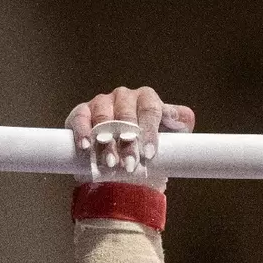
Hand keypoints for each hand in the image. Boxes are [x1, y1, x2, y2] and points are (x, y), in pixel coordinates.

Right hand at [65, 86, 195, 177]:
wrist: (121, 165)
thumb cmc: (148, 150)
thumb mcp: (171, 138)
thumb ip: (180, 125)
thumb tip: (181, 118)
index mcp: (147, 99)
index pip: (150, 109)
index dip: (149, 131)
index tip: (149, 153)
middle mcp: (124, 97)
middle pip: (126, 115)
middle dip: (128, 142)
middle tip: (130, 164)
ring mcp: (102, 102)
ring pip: (104, 117)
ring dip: (107, 141)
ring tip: (110, 163)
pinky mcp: (82, 112)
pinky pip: (81, 117)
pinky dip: (83, 132)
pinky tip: (87, 146)